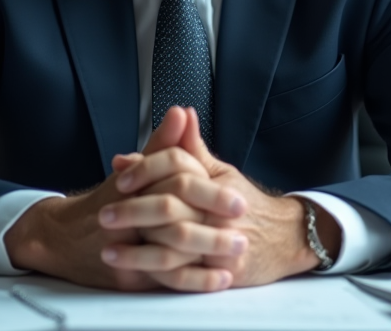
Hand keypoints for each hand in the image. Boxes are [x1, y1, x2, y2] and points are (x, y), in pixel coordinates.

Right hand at [3, 108, 243, 290]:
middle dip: (213, 224)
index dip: (208, 190)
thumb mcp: (135, 170)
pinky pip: (166, 281)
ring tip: (239, 249)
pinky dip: (196, 280)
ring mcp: (125, 250)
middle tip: (243, 224)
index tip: (237, 197)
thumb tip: (183, 113)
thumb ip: (163, 145)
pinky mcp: (128, 276)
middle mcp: (127, 219)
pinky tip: (220, 278)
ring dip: (209, 252)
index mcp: (132, 188)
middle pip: (173, 217)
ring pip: (171, 252)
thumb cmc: (106, 201)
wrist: (63, 239)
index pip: (174, 181)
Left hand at [106, 107, 342, 286]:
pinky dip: (158, 275)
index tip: (120, 177)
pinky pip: (186, 276)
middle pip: (171, 207)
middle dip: (133, 211)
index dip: (144, 170)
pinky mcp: (223, 272)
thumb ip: (191, 147)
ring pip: (174, 246)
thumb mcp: (221, 170)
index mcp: (214, 181)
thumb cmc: (244, 202)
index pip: (176, 167)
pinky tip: (136, 273)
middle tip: (104, 215)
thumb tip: (175, 113)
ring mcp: (222, 243)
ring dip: (138, 251)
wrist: (285, 238)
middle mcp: (219, 211)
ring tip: (110, 250)